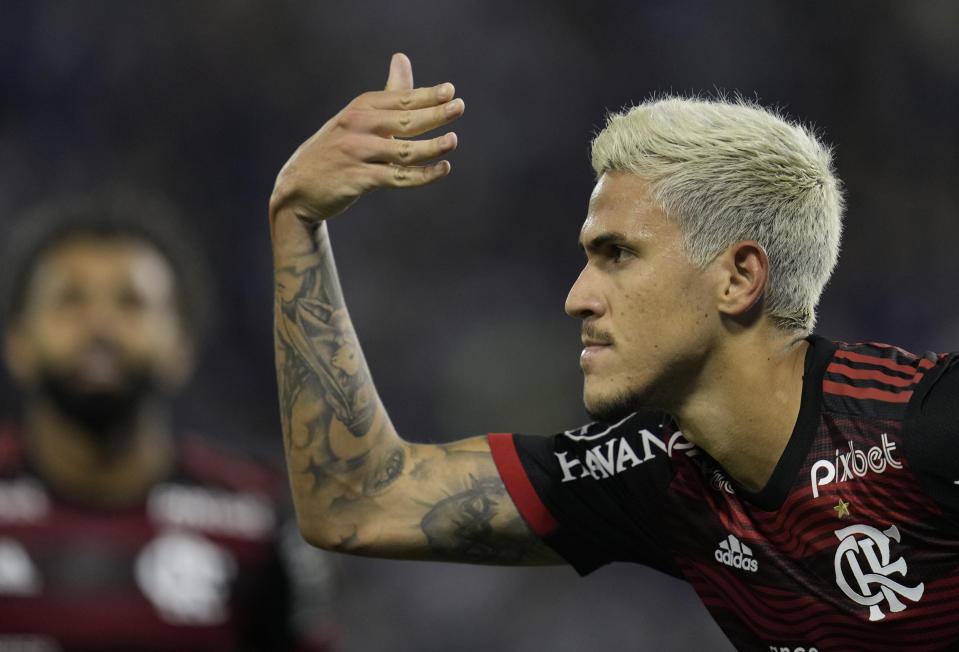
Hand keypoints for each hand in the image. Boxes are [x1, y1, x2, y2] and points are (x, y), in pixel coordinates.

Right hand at [270, 53, 464, 224]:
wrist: (299, 188)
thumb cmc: (337, 150)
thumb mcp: (358, 118)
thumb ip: (388, 94)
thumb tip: (402, 57)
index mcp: (360, 108)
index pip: (399, 98)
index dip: (426, 95)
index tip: (450, 91)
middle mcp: (357, 126)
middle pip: (403, 119)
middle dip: (434, 113)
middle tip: (459, 107)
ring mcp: (357, 153)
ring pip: (403, 150)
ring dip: (431, 146)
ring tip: (452, 141)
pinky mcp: (358, 180)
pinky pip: (398, 177)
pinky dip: (423, 175)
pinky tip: (442, 169)